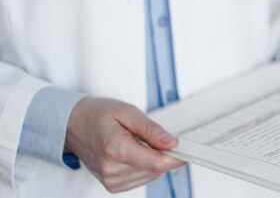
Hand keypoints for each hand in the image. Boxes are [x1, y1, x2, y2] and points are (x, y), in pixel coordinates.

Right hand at [65, 97, 185, 192]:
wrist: (73, 126)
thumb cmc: (97, 115)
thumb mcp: (127, 112)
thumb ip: (151, 129)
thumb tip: (172, 142)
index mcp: (116, 149)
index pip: (156, 163)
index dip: (176, 158)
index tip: (188, 150)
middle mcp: (112, 169)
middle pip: (156, 169)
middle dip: (164, 154)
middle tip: (159, 137)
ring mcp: (111, 180)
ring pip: (151, 175)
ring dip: (154, 160)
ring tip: (138, 142)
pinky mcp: (113, 185)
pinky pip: (141, 178)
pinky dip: (145, 166)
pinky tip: (135, 152)